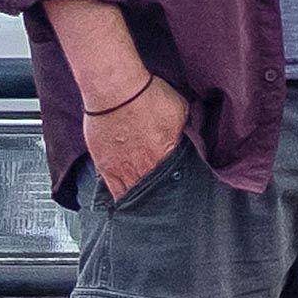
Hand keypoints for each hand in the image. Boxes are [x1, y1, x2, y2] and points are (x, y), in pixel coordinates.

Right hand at [79, 72, 189, 198]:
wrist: (116, 90)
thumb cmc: (148, 95)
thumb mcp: (180, 109)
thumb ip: (186, 127)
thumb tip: (193, 135)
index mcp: (167, 155)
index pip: (176, 180)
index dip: (178, 186)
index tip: (181, 193)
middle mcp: (145, 167)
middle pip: (155, 191)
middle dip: (160, 197)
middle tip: (163, 204)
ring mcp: (123, 168)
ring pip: (134, 194)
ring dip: (140, 199)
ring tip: (145, 207)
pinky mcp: (105, 165)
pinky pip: (113, 189)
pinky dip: (120, 196)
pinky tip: (125, 202)